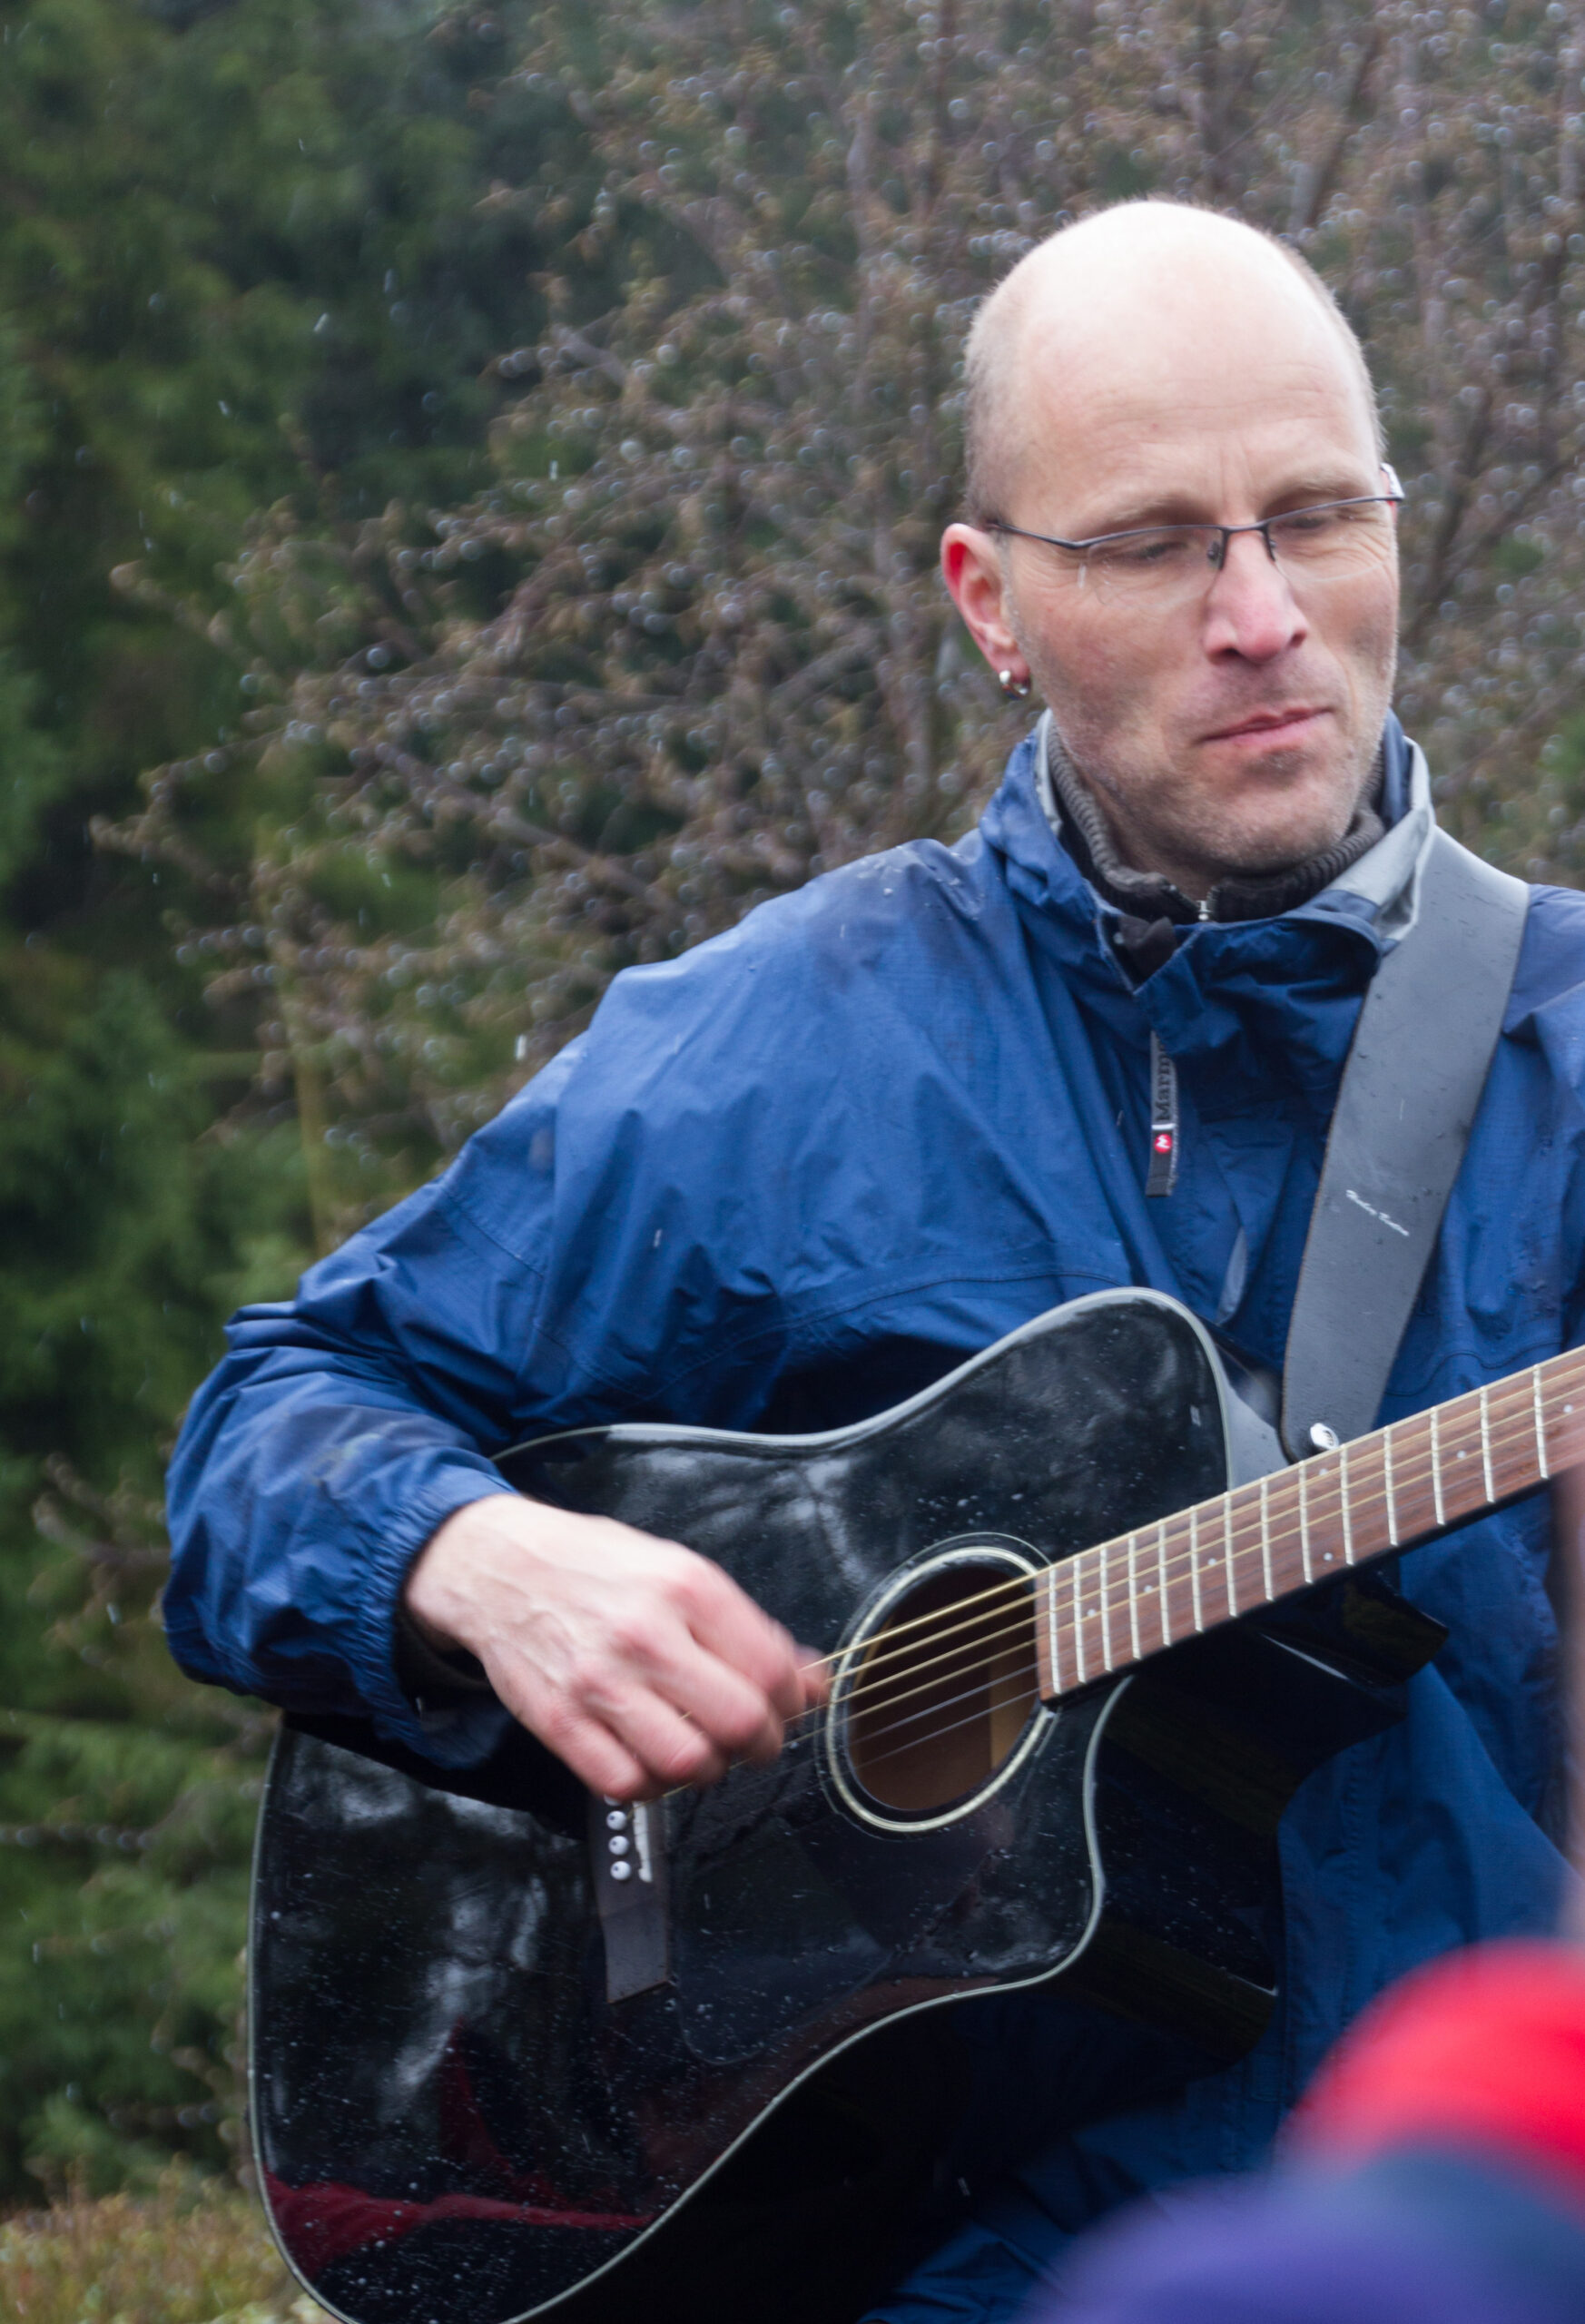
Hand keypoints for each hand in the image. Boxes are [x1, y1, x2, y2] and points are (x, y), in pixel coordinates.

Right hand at [402, 1494, 825, 1799]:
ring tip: (702, 1750)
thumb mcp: (677, 1567)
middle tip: (755, 1739)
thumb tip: (806, 1677)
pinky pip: (625, 1784)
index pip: (770, 1669)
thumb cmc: (591, 1566)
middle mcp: (644, 1635)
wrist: (498, 1566)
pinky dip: (651, 1786)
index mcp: (684, 1588)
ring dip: (708, 1769)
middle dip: (763, 1743)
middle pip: (740, 1723)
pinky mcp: (559, 1721)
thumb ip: (743, 1624)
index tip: (790, 1704)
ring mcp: (598, 1682)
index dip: (794, 1700)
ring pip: (687, 1763)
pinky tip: (653, 1760)